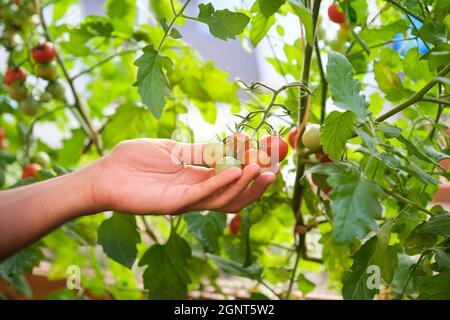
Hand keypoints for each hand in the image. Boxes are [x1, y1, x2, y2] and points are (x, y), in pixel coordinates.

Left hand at [89, 139, 275, 214]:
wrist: (104, 173)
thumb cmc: (134, 160)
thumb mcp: (174, 150)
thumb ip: (200, 151)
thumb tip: (230, 144)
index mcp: (197, 178)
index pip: (232, 174)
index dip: (251, 162)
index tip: (266, 144)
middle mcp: (196, 193)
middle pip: (234, 192)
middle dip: (256, 180)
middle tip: (276, 164)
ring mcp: (186, 201)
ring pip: (225, 198)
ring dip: (245, 184)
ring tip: (262, 167)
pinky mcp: (174, 204)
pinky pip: (204, 196)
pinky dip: (223, 184)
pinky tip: (238, 171)